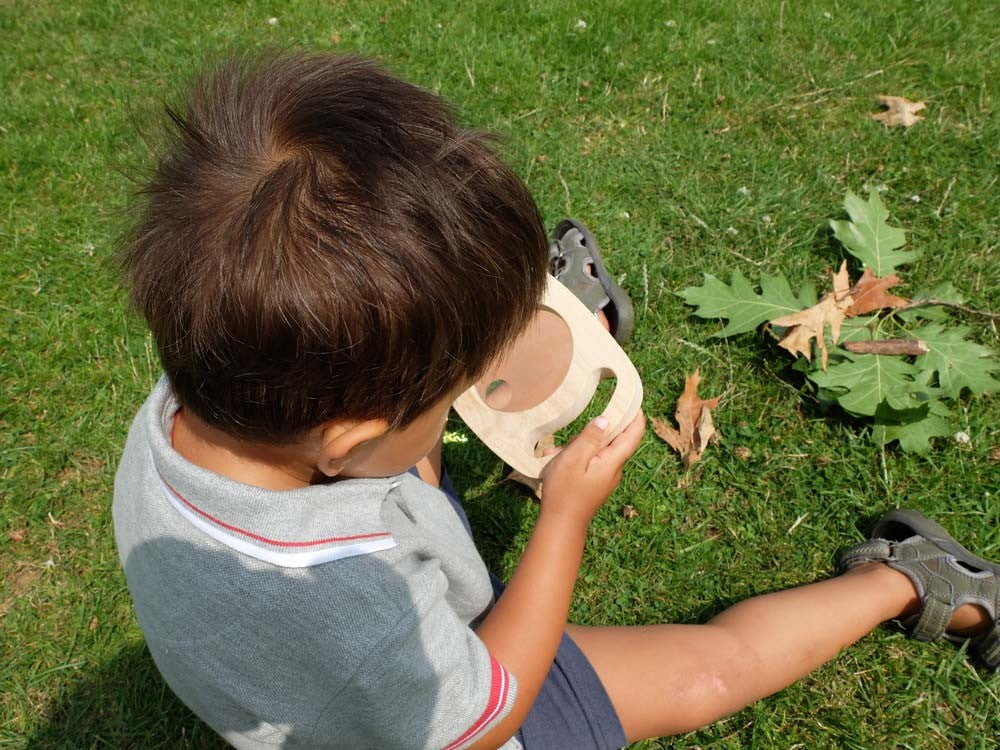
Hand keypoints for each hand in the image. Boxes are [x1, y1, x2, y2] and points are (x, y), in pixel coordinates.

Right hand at [539, 412, 645, 529]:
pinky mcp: (597, 483)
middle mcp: (615, 469)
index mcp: (613, 461)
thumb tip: (606, 419)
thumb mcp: (573, 459)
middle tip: (573, 435)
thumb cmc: (565, 491)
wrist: (562, 524)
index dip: (636, 415)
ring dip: (580, 447)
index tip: (632, 398)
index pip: (634, 434)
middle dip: (594, 432)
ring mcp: (606, 477)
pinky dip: (576, 458)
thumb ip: (590, 438)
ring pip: (599, 451)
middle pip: (614, 440)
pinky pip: (591, 462)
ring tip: (557, 456)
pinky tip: (558, 463)